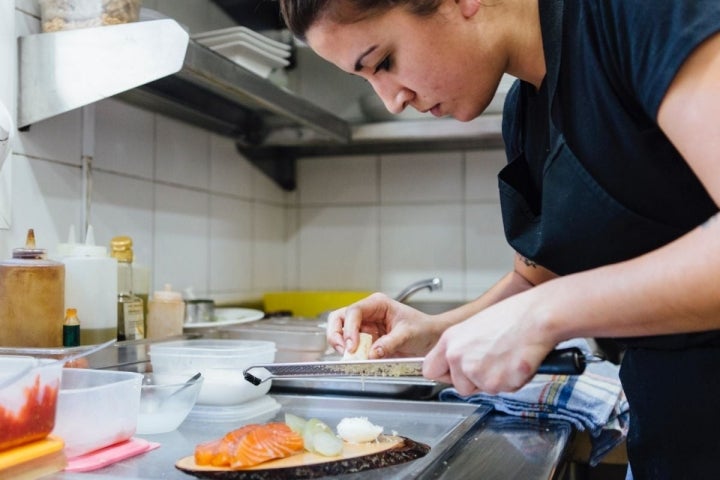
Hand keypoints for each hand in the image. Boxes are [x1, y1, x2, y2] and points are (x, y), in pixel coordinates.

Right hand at [326, 293, 443, 358]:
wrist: (432, 338)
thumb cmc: (423, 329)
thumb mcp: (408, 335)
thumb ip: (389, 344)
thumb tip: (371, 353)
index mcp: (377, 304)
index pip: (354, 312)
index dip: (349, 329)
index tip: (352, 346)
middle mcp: (368, 313)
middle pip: (339, 319)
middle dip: (337, 335)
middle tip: (344, 350)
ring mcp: (365, 327)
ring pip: (341, 332)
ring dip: (341, 345)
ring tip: (350, 357)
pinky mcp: (367, 341)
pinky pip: (352, 346)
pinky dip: (350, 354)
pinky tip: (357, 359)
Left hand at [423, 290, 557, 394]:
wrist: (536, 318)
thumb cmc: (512, 317)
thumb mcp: (474, 326)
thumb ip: (461, 347)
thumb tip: (458, 363)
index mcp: (449, 341)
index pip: (430, 370)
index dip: (445, 374)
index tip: (454, 373)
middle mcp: (458, 357)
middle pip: (459, 386)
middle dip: (475, 381)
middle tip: (493, 362)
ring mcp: (476, 372)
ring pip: (483, 390)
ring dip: (496, 380)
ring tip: (507, 357)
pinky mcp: (496, 383)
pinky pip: (503, 391)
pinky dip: (512, 381)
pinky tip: (516, 362)